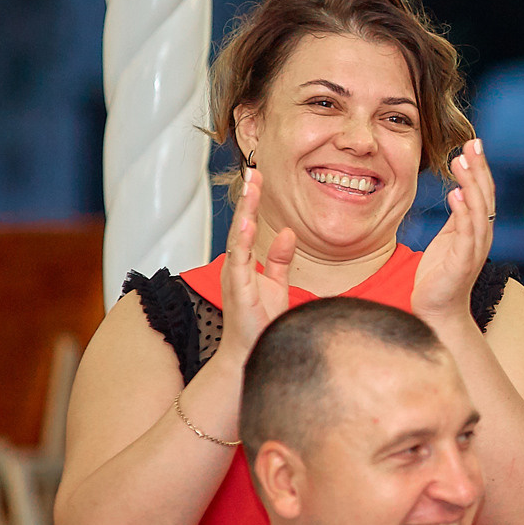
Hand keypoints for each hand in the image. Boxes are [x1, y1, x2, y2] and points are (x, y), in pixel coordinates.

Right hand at [219, 168, 294, 358]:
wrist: (252, 352)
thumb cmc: (261, 321)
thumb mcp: (276, 284)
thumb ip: (280, 259)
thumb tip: (288, 233)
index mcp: (243, 262)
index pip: (248, 225)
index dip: (253, 202)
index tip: (259, 178)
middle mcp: (235, 266)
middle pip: (241, 225)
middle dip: (248, 199)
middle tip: (254, 172)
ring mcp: (234, 276)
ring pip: (238, 237)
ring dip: (245, 212)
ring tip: (251, 189)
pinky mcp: (237, 289)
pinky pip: (239, 261)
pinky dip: (243, 241)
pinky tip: (247, 224)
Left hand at [414, 139, 496, 323]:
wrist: (437, 311)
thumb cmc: (440, 275)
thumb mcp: (449, 239)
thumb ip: (457, 217)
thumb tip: (459, 189)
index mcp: (478, 229)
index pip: (482, 192)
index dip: (479, 168)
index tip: (472, 144)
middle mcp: (482, 236)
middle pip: (484, 196)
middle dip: (479, 169)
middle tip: (472, 144)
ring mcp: (475, 249)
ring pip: (478, 210)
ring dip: (471, 184)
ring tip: (461, 162)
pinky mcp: (462, 262)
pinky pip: (465, 232)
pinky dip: (462, 212)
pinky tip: (455, 194)